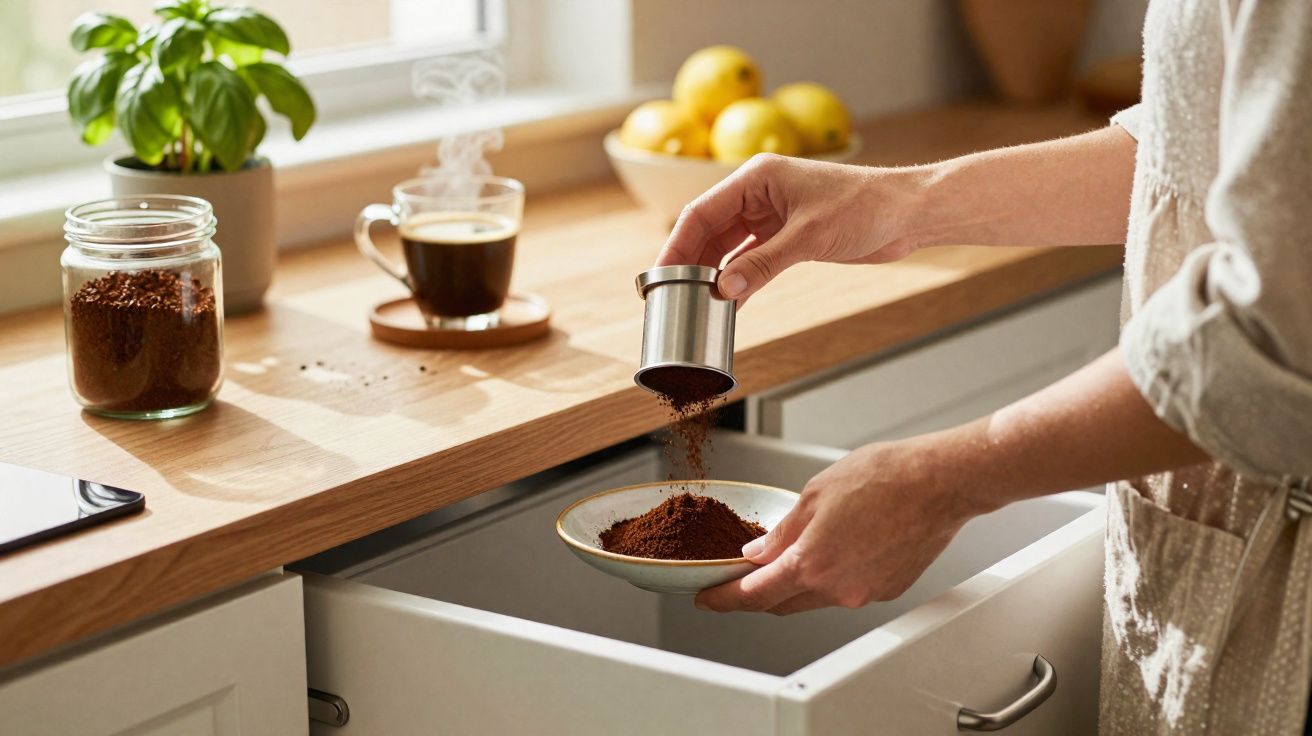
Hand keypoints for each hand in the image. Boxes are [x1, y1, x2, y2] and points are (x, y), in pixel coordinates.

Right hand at [656, 154, 926, 301]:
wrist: (908, 213)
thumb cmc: (865, 207)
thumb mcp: (808, 237)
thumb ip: (762, 265)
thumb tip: (723, 290)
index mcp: (756, 177)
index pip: (701, 212)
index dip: (677, 245)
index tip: (661, 275)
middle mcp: (759, 193)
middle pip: (710, 230)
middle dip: (691, 263)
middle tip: (673, 295)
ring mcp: (773, 215)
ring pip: (729, 247)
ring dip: (715, 274)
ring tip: (697, 303)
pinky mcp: (789, 235)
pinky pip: (752, 259)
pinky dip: (741, 280)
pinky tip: (730, 303)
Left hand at [695, 437, 980, 614]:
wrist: (939, 483)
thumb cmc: (885, 478)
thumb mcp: (815, 493)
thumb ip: (782, 530)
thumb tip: (758, 552)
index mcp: (811, 563)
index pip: (754, 595)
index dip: (725, 599)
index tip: (709, 599)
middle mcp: (837, 588)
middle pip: (782, 603)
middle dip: (759, 592)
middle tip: (745, 574)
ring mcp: (864, 594)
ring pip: (816, 598)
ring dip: (800, 581)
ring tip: (804, 546)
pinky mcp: (887, 591)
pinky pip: (848, 590)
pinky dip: (835, 575)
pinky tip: (842, 546)